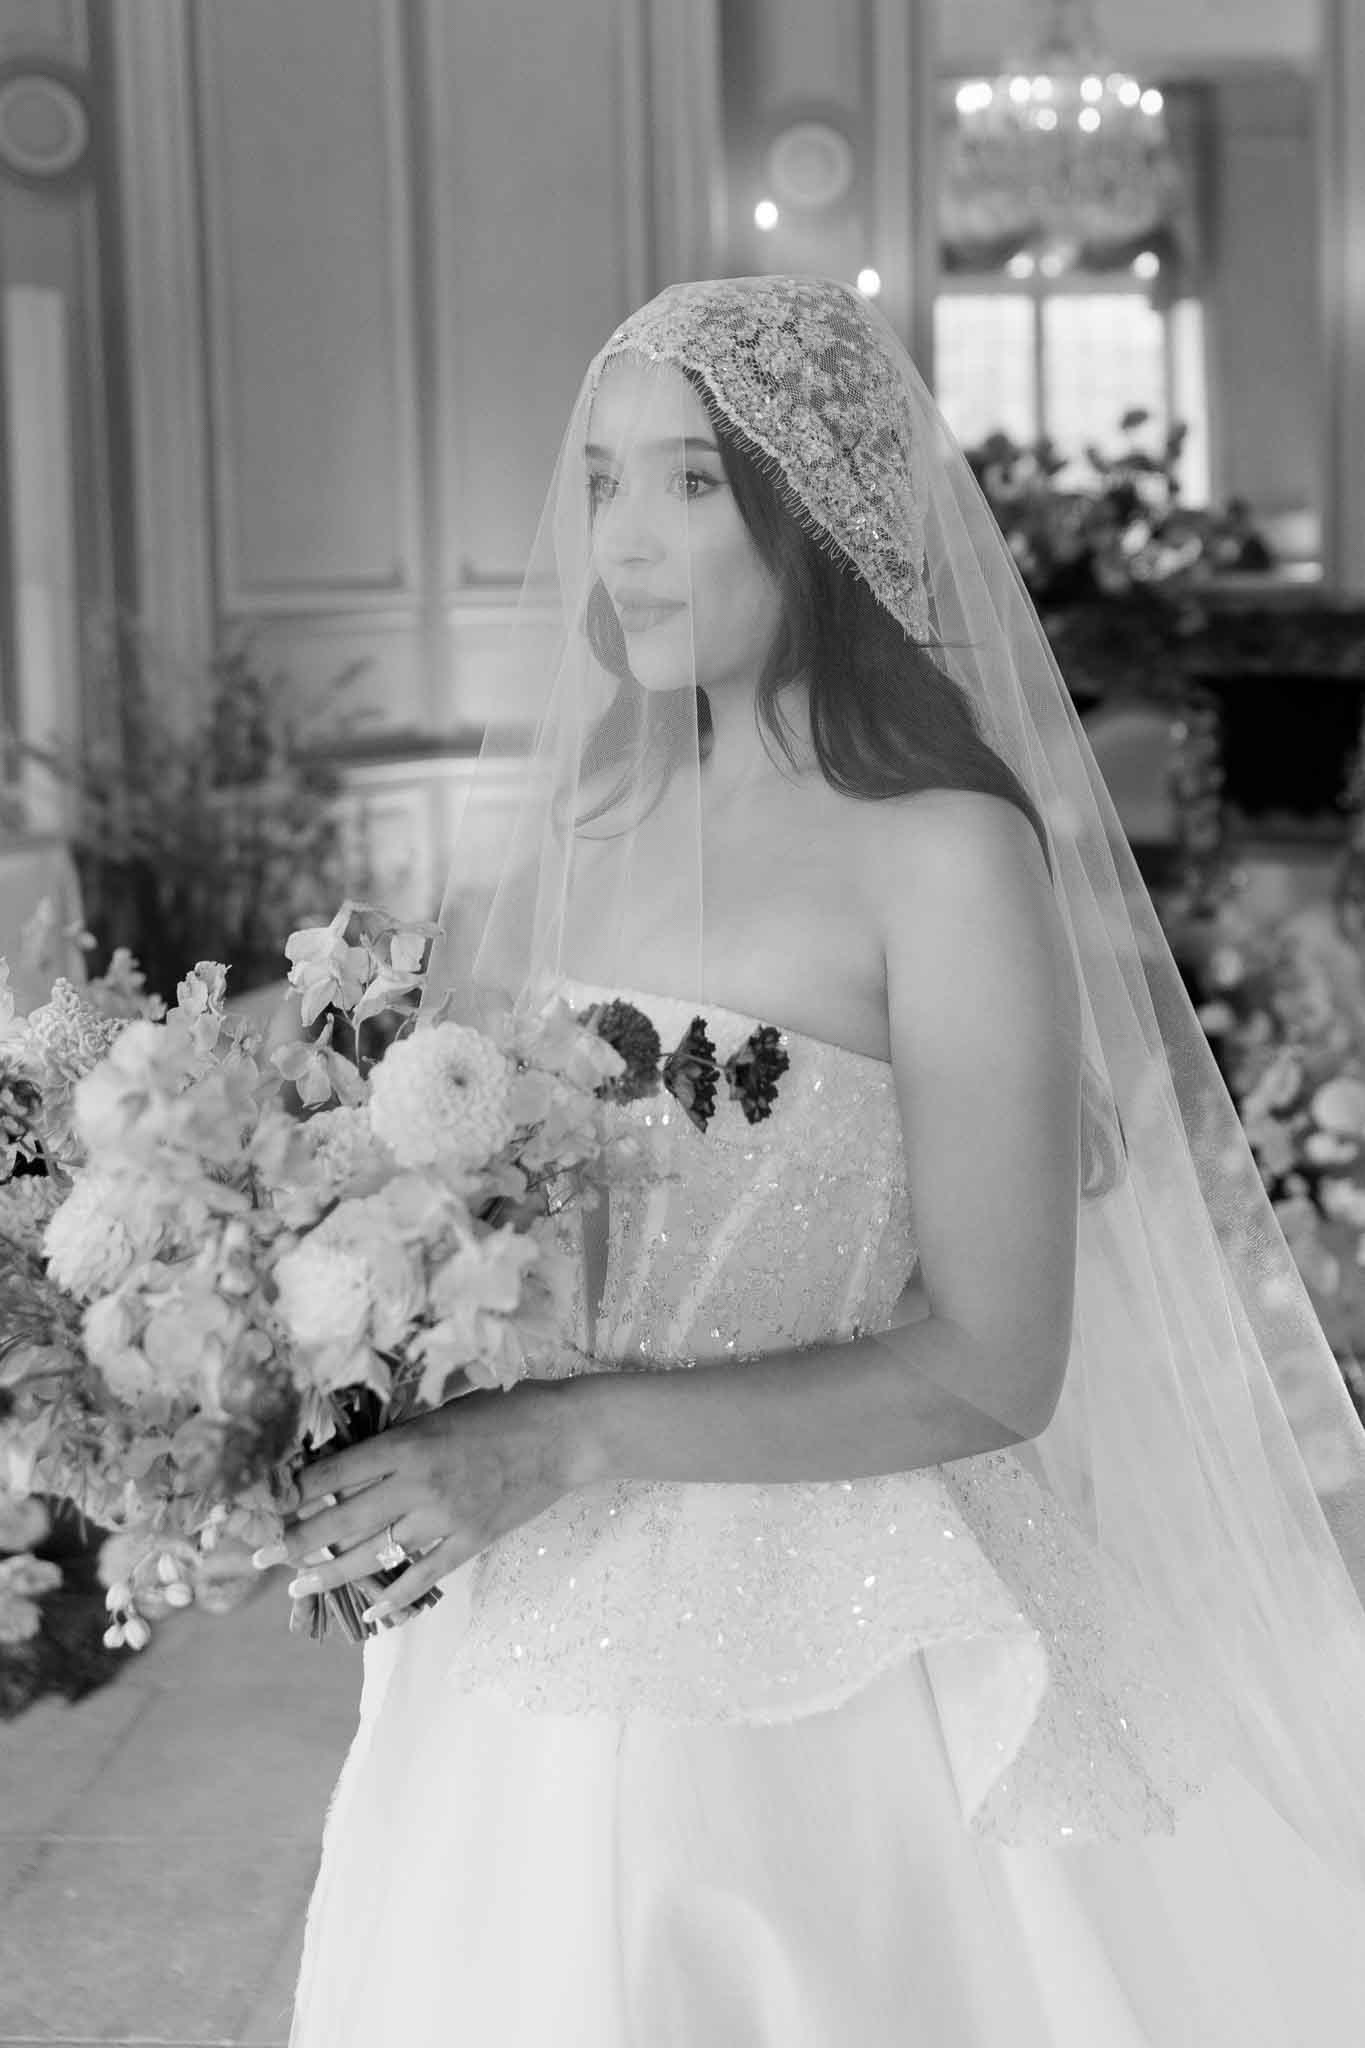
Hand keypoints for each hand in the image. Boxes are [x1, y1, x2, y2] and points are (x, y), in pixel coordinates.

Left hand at [261, 1380, 592, 1625]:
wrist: (563, 1436)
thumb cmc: (503, 1411)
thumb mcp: (442, 1411)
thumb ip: (400, 1439)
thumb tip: (351, 1463)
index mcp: (408, 1442)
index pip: (336, 1472)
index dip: (296, 1491)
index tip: (269, 1504)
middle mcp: (417, 1483)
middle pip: (341, 1519)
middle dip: (295, 1540)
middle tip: (262, 1555)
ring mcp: (443, 1518)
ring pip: (373, 1553)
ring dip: (330, 1572)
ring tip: (298, 1585)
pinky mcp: (470, 1541)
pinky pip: (423, 1575)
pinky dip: (395, 1594)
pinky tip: (371, 1609)